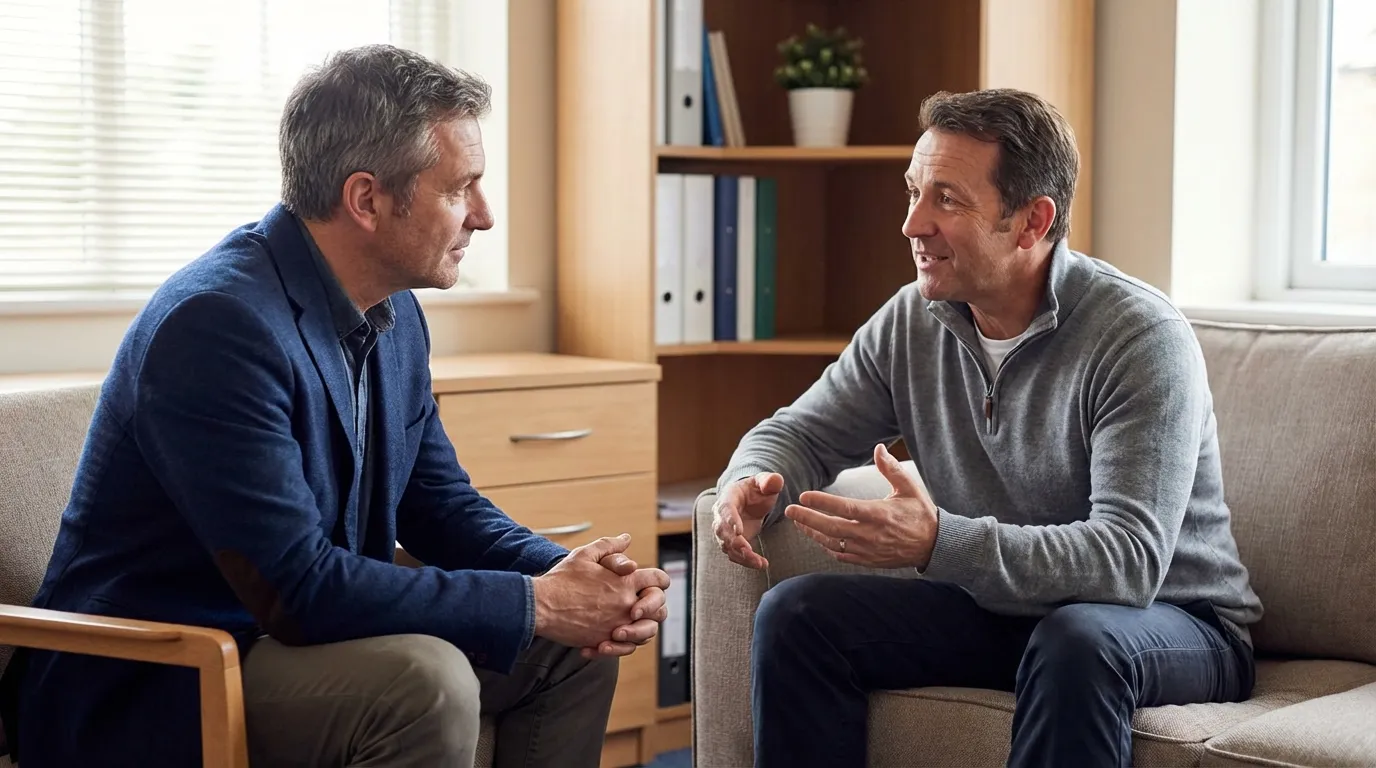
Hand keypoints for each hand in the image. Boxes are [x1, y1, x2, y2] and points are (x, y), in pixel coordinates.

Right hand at [532, 534, 669, 654]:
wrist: (541, 606)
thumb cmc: (561, 580)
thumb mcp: (585, 555)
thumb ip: (609, 546)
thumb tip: (626, 539)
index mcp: (625, 581)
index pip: (659, 580)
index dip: (660, 580)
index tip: (654, 583)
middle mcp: (626, 604)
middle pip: (660, 609)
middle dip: (655, 606)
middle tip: (642, 605)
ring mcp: (617, 624)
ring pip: (647, 632)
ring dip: (643, 627)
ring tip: (628, 622)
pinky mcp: (604, 640)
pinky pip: (627, 647)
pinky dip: (624, 644)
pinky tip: (611, 637)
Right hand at [712, 471, 783, 568]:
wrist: (750, 501)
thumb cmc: (756, 490)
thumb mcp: (764, 482)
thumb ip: (770, 481)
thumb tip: (776, 480)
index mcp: (728, 498)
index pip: (725, 509)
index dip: (730, 520)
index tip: (739, 531)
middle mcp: (721, 516)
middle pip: (722, 531)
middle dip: (734, 542)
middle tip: (747, 550)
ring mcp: (725, 531)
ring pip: (727, 546)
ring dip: (741, 556)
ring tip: (759, 563)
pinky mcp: (732, 543)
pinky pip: (734, 554)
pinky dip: (746, 561)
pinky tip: (760, 564)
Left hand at [785, 444, 938, 568]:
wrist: (934, 545)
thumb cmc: (920, 513)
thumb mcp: (909, 488)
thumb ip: (891, 469)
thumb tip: (879, 448)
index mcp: (878, 514)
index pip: (844, 507)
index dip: (821, 502)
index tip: (803, 495)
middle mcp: (870, 534)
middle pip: (831, 528)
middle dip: (807, 519)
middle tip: (789, 511)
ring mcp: (868, 550)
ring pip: (832, 543)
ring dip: (813, 533)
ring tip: (798, 522)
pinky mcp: (868, 561)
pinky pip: (841, 555)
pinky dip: (826, 546)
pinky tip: (817, 537)